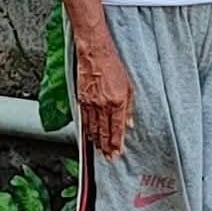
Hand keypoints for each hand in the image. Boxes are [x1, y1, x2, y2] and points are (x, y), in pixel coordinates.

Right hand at [74, 39, 132, 157]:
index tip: (117, 153)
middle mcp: (103, 105)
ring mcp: (91, 103)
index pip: (117, 129)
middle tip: (108, 158)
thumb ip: (129, 107)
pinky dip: (87, 130)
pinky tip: (89, 136)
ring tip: (100, 151)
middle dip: (106, 147)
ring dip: (97, 141)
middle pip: (104, 132)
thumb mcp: (129, 85)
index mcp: (117, 101)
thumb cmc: (113, 65)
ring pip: (93, 128)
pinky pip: (84, 120)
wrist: (94, 52)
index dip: (117, 143)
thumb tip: (129, 124)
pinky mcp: (81, 99)